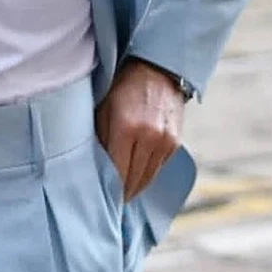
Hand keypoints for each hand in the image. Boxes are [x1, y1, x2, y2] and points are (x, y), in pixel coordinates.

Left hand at [95, 59, 185, 200]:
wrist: (157, 68)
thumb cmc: (122, 86)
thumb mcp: (103, 107)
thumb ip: (100, 137)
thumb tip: (95, 168)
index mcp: (126, 127)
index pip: (117, 172)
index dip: (109, 190)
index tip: (102, 201)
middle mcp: (149, 137)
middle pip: (134, 180)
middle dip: (122, 193)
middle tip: (110, 203)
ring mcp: (165, 141)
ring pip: (148, 178)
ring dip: (135, 187)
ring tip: (122, 195)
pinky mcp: (175, 142)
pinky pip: (159, 167)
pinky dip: (147, 174)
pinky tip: (137, 177)